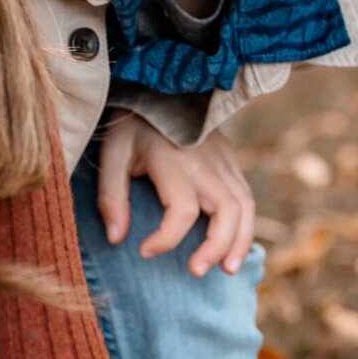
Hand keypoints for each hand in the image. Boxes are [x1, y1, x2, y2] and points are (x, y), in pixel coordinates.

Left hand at [95, 113, 254, 276]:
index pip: (182, 209)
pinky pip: (246, 197)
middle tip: (197, 272)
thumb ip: (111, 196)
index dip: (166, 239)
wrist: (160, 86)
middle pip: (228, 211)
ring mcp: (224, 159)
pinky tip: (232, 246)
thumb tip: (117, 239)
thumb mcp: (111, 153)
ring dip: (240, 241)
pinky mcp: (231, 159)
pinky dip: (244, 225)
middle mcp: (205, 161)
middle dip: (217, 247)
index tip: (144, 251)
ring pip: (246, 206)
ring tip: (227, 270)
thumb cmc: (131, 124)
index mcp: (173, 159)